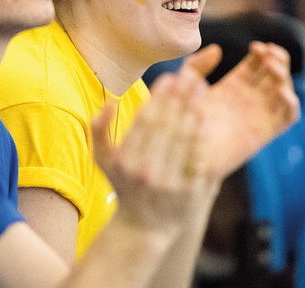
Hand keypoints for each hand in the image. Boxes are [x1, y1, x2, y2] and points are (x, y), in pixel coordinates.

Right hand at [92, 69, 211, 232]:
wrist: (143, 227)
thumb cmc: (124, 185)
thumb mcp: (102, 160)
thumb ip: (98, 129)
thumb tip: (109, 102)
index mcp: (124, 159)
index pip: (145, 119)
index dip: (159, 96)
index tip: (170, 77)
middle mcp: (145, 170)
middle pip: (166, 124)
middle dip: (180, 96)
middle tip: (190, 76)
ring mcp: (168, 182)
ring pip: (184, 137)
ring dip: (193, 109)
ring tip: (200, 88)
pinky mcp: (188, 192)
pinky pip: (197, 157)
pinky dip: (202, 136)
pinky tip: (205, 117)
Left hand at [181, 42, 299, 179]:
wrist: (184, 148)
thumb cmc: (182, 117)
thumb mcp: (186, 83)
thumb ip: (197, 64)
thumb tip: (217, 49)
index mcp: (233, 87)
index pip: (257, 64)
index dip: (262, 53)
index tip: (257, 46)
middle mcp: (249, 101)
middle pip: (275, 75)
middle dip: (277, 60)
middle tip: (269, 53)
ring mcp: (258, 116)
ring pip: (284, 92)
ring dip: (285, 76)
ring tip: (272, 67)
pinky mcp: (264, 132)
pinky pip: (288, 117)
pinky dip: (292, 103)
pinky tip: (282, 90)